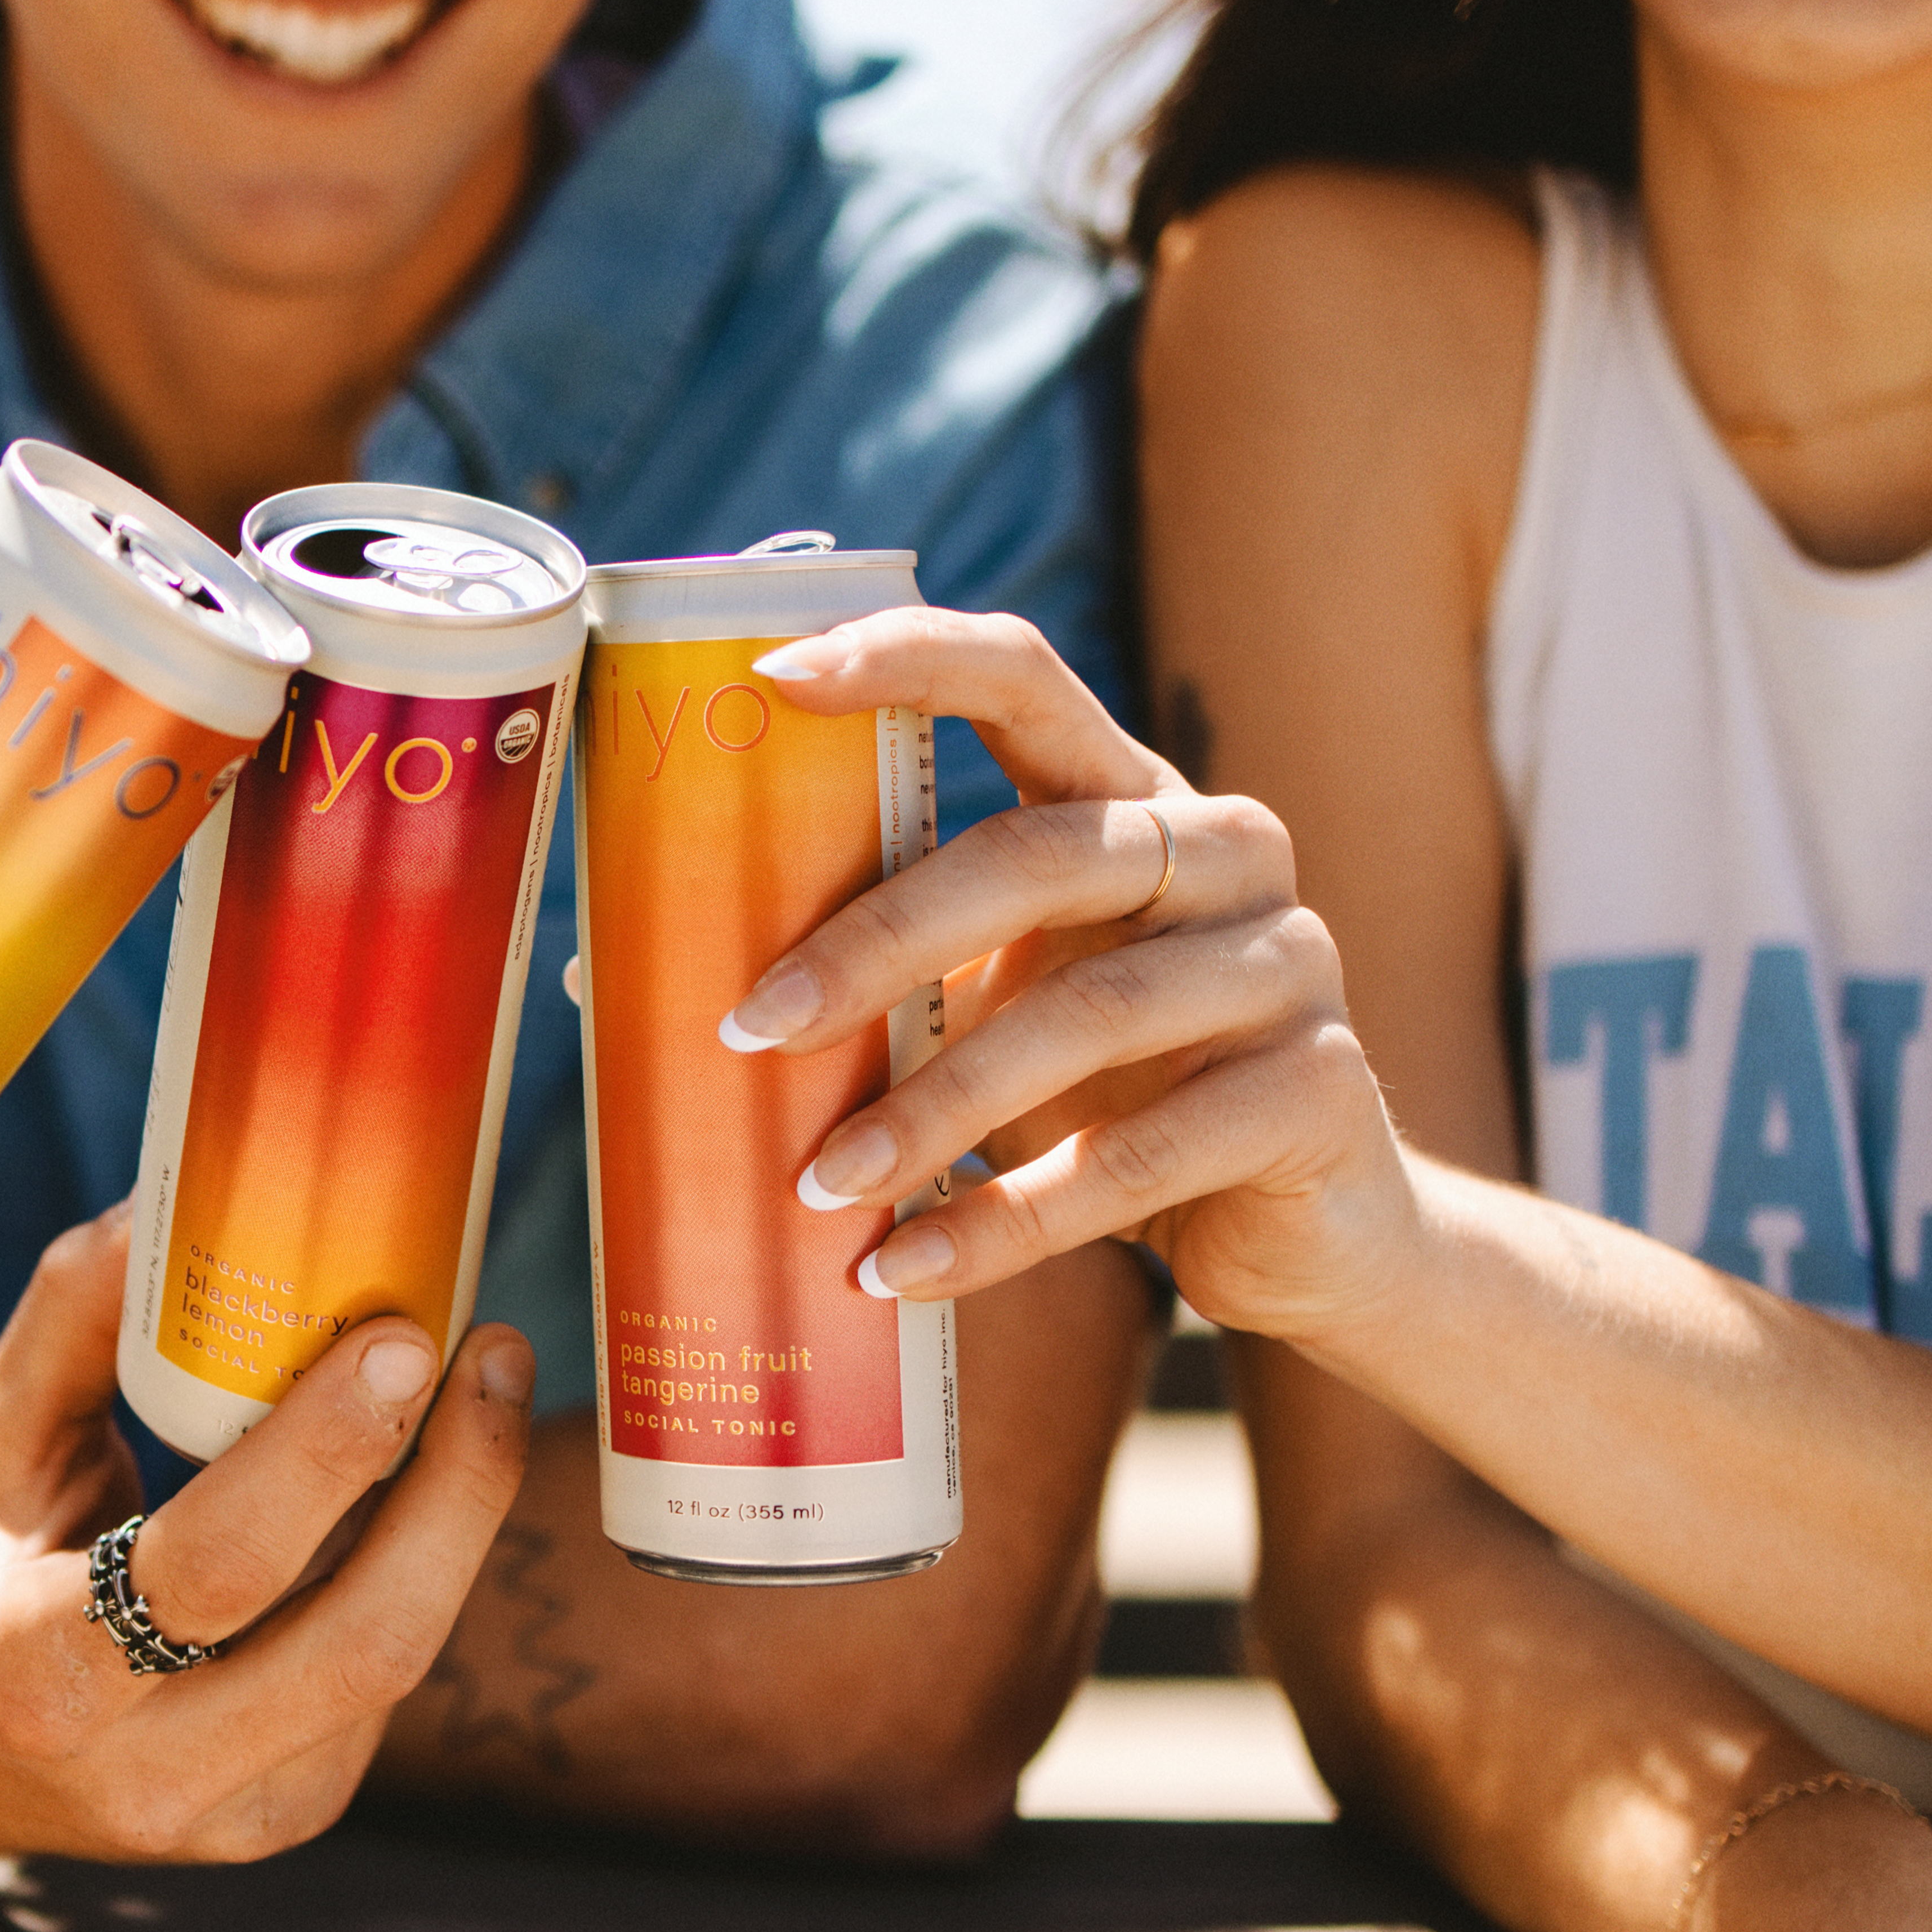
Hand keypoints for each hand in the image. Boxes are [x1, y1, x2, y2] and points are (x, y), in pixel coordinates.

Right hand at [0, 1210, 531, 1860]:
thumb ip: (72, 1320)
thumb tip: (169, 1200)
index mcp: (40, 1673)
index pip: (210, 1569)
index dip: (322, 1454)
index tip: (402, 1337)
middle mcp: (141, 1771)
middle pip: (358, 1642)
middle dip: (455, 1492)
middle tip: (493, 1353)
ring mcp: (230, 1815)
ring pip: (395, 1668)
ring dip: (460, 1522)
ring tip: (487, 1390)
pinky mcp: (288, 1812)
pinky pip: (385, 1685)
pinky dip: (418, 1569)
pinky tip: (427, 1479)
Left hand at [718, 607, 1422, 1340]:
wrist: (1300, 1231)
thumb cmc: (1110, 1095)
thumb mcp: (999, 1007)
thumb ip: (877, 975)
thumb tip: (615, 983)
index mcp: (1135, 797)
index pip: (1023, 676)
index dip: (904, 659)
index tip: (773, 679)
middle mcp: (1227, 852)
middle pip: (1038, 857)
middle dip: (876, 943)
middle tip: (745, 1030)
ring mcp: (1289, 965)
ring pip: (1087, 1015)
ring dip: (929, 1109)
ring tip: (815, 1184)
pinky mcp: (1316, 1094)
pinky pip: (1136, 1159)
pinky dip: (1001, 1224)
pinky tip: (900, 1272)